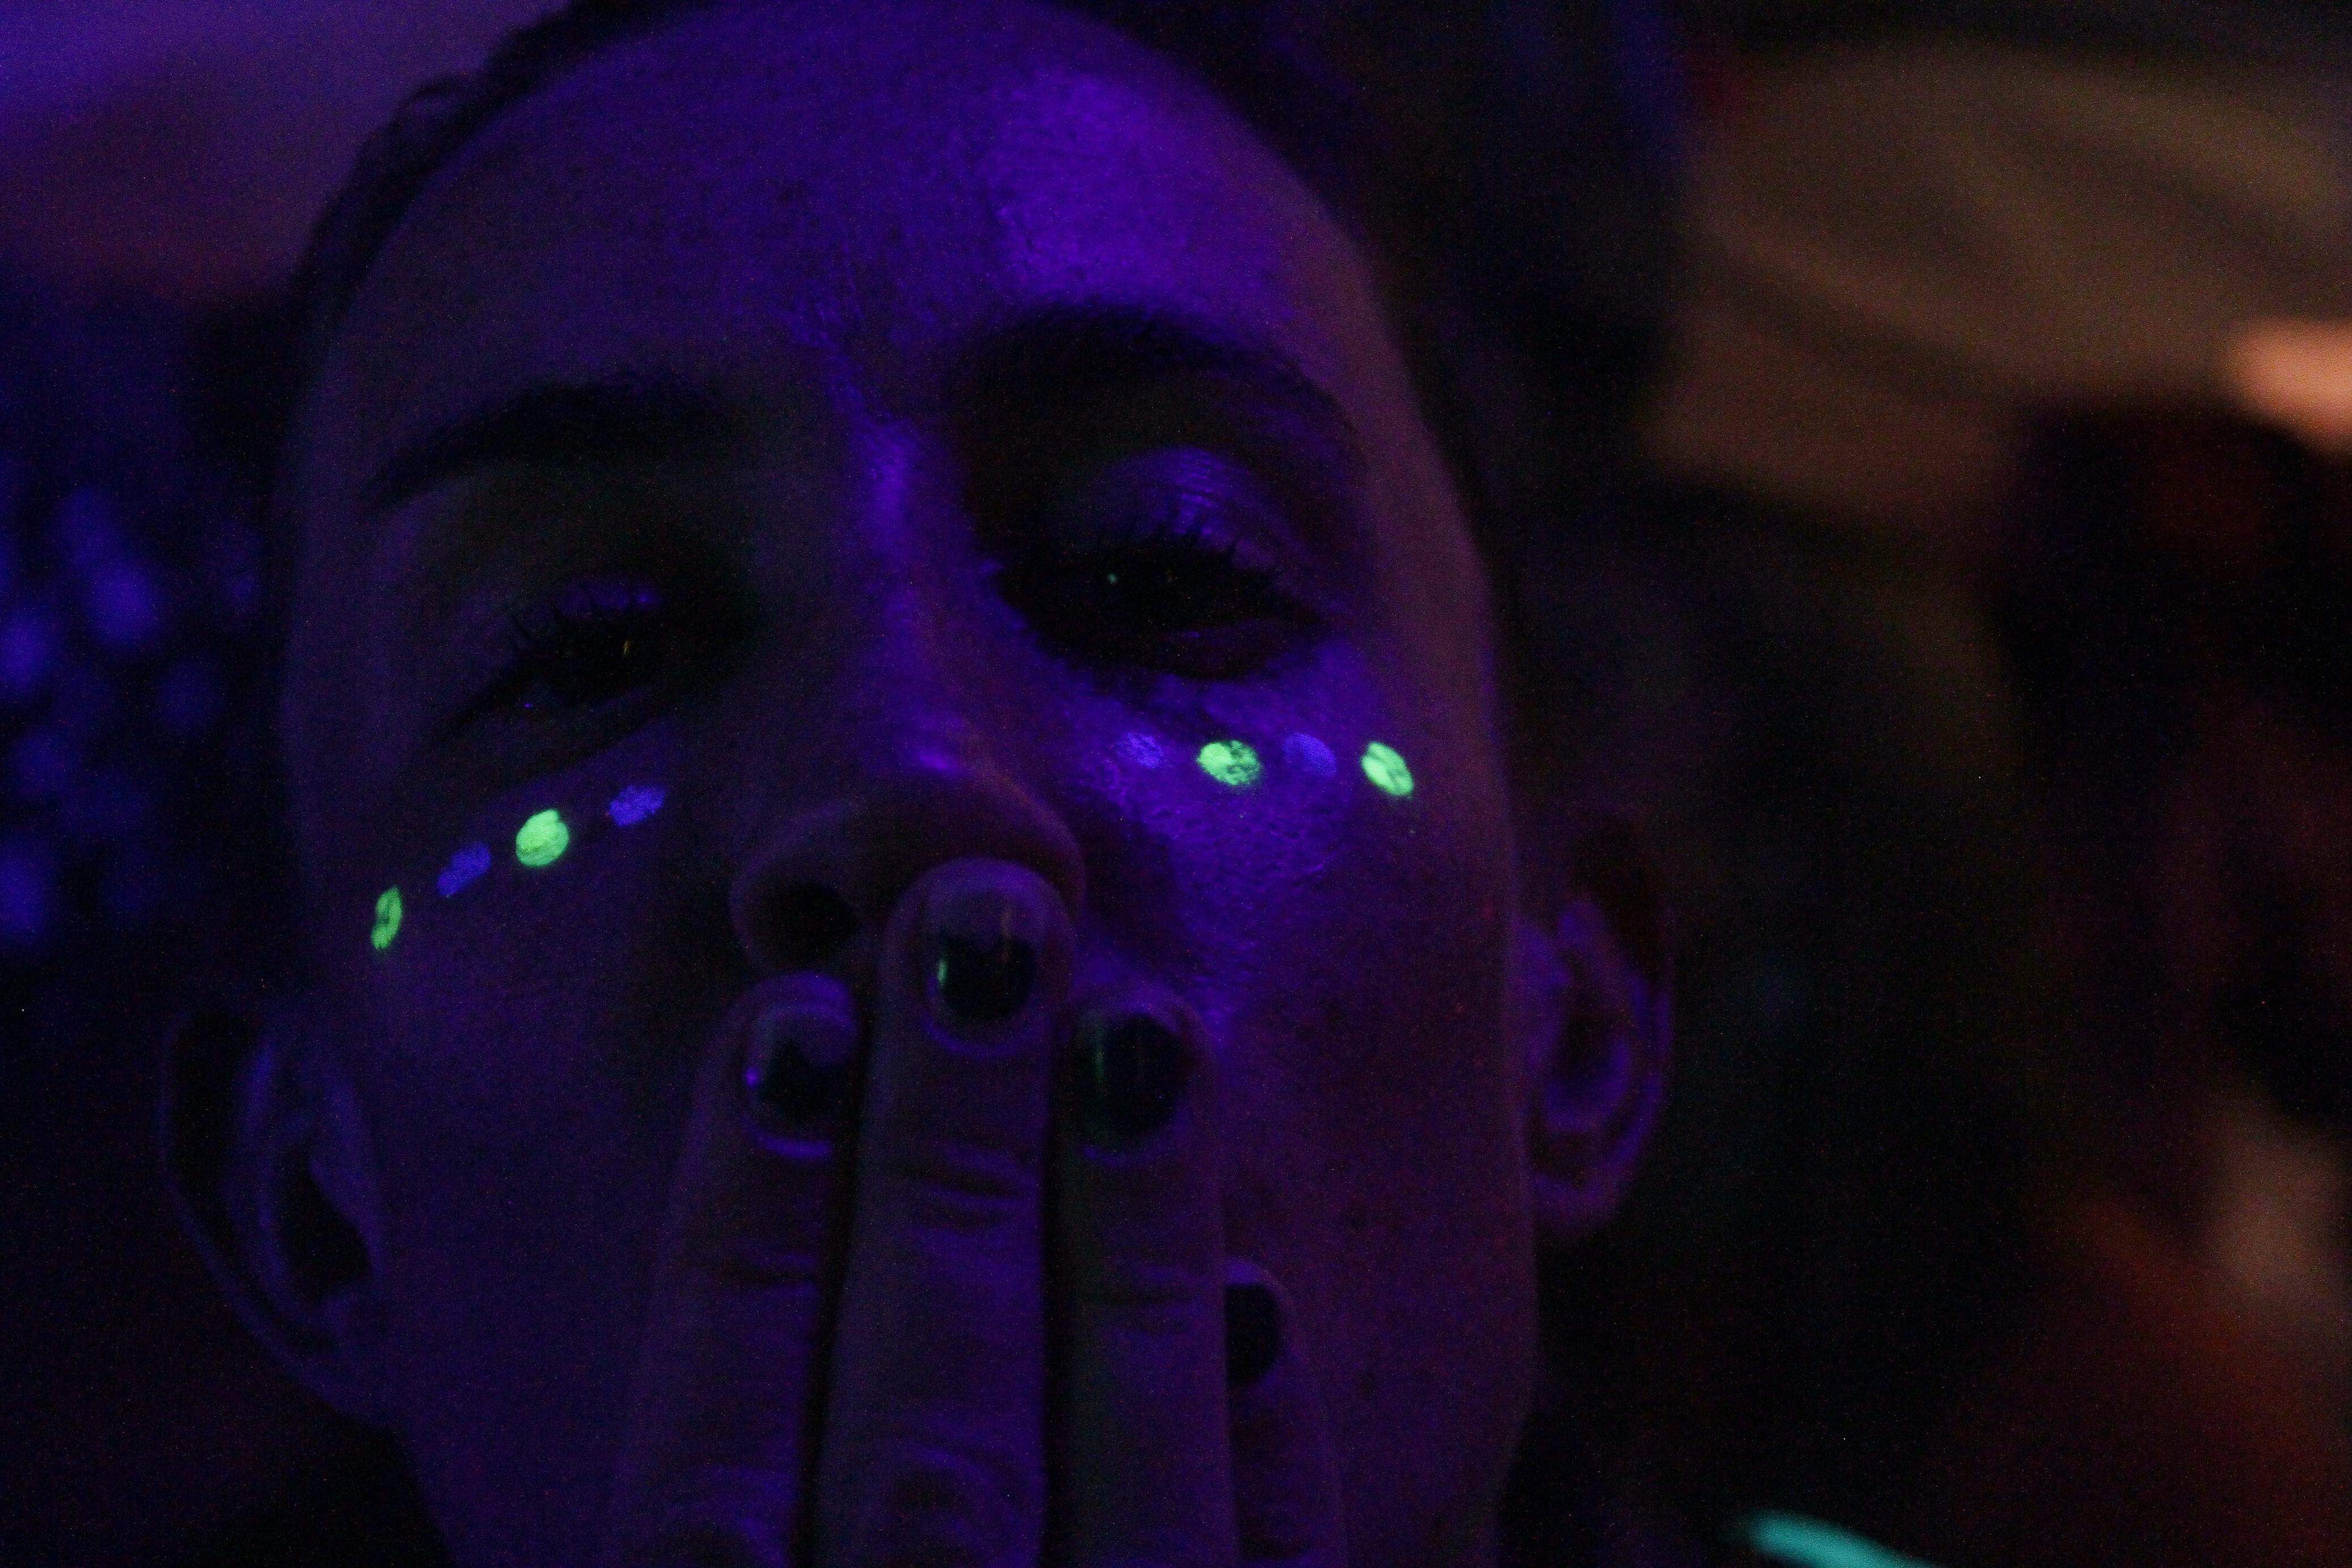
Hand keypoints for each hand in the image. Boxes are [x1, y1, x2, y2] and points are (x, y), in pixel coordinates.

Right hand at [600, 859, 1344, 1565]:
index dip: (745, 1244)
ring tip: (1136, 1031)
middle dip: (948, 1181)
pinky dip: (1268, 1470)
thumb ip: (698, 1517)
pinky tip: (1263, 1298)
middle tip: (980, 925)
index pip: (705, 1493)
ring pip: (1121, 1511)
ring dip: (1125, 1263)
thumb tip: (738, 1175)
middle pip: (926, 1457)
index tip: (788, 1018)